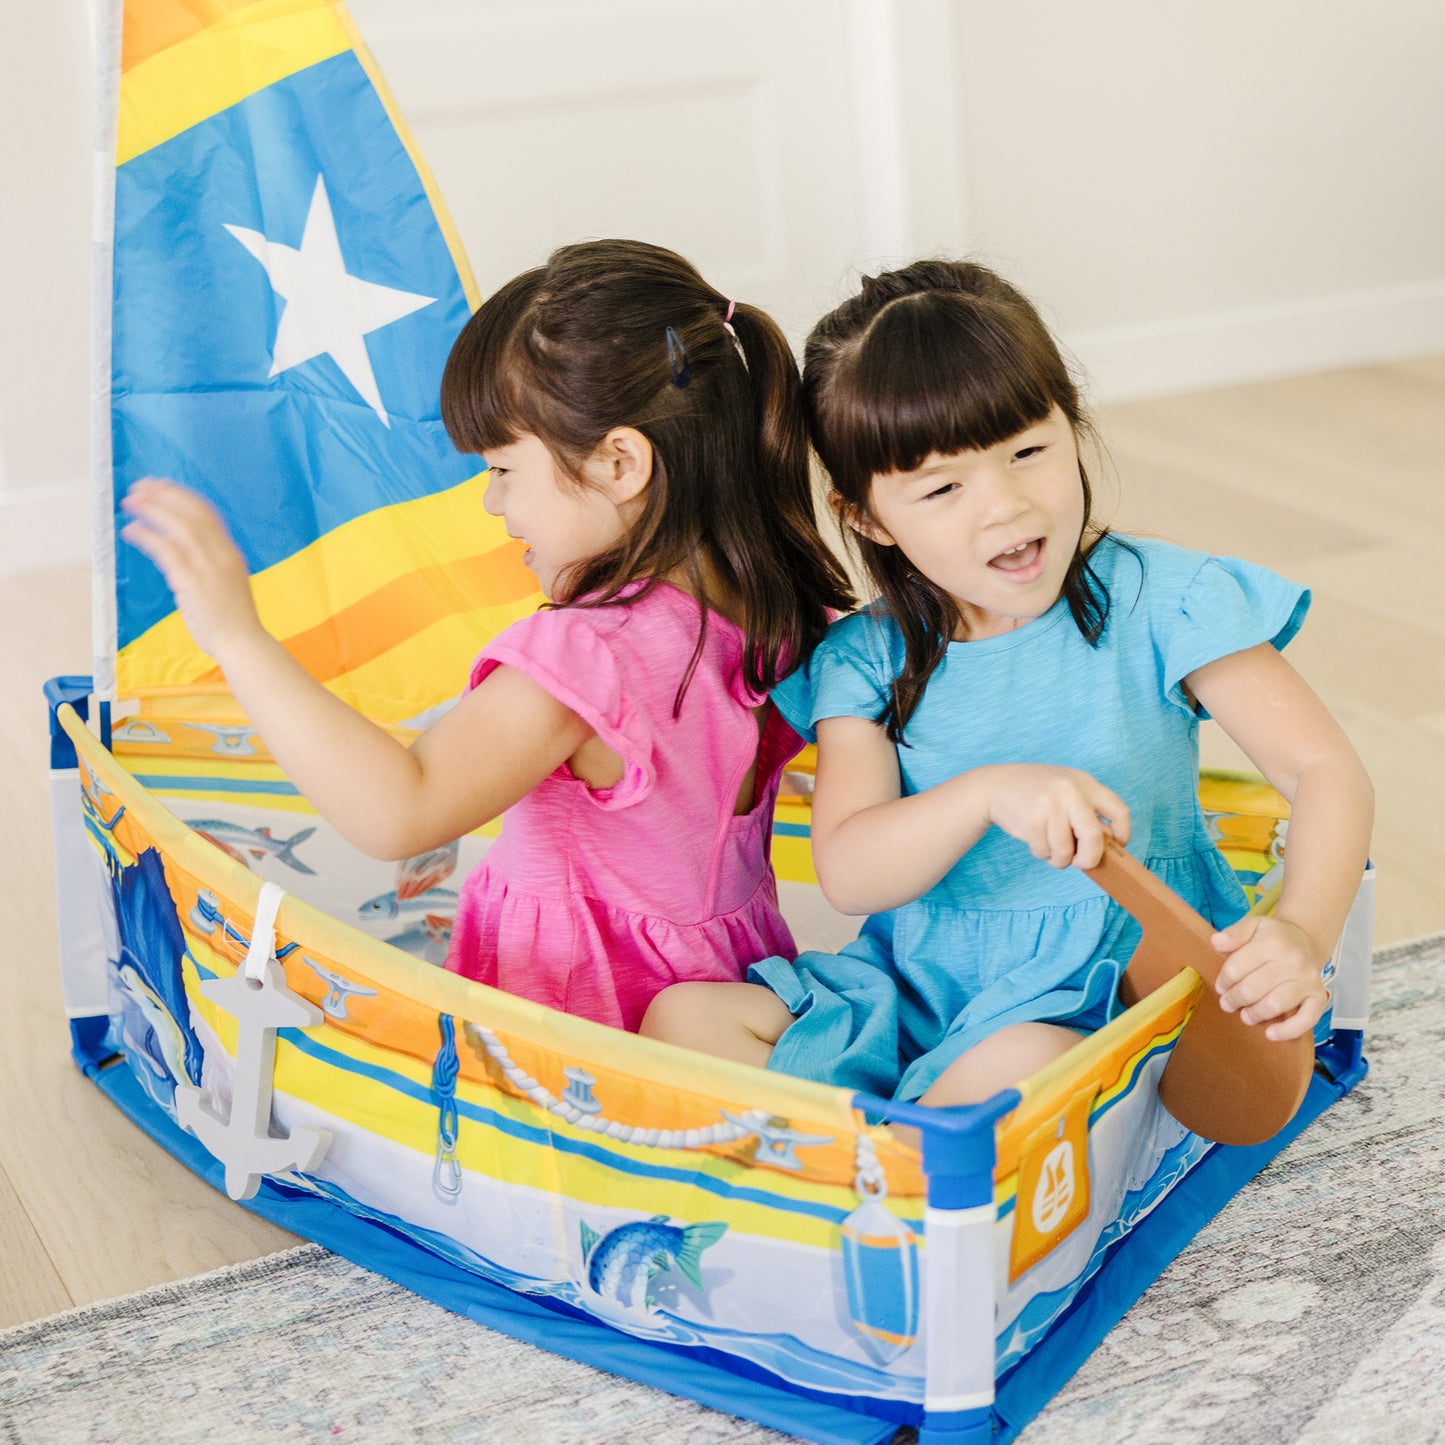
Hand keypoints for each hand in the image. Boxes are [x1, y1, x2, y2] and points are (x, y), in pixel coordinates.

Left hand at [120, 479, 263, 659]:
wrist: (243, 645)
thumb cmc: (231, 621)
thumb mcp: (224, 585)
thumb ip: (206, 566)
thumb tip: (178, 555)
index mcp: (231, 554)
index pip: (208, 514)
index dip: (183, 496)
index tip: (161, 486)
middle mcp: (223, 555)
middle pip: (193, 514)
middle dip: (165, 495)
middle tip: (140, 485)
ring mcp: (210, 568)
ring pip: (180, 527)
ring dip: (153, 510)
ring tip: (130, 502)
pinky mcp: (194, 583)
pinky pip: (167, 551)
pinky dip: (147, 537)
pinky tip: (131, 531)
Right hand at [983, 764, 1130, 869]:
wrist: (995, 785)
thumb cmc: (1036, 793)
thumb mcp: (1066, 790)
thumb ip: (1086, 812)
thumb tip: (1106, 847)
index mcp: (1085, 783)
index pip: (1118, 811)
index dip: (1122, 834)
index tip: (1114, 845)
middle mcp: (1070, 791)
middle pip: (1094, 837)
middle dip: (1090, 858)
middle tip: (1082, 863)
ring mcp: (1050, 805)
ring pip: (1066, 850)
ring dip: (1059, 859)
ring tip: (1050, 849)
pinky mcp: (1031, 821)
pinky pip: (1045, 851)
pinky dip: (1041, 853)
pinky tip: (1034, 839)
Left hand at [1212, 914, 1329, 1041]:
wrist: (1305, 940)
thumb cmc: (1273, 937)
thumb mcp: (1252, 926)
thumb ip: (1234, 933)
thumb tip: (1216, 942)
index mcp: (1272, 942)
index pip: (1237, 967)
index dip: (1224, 981)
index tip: (1221, 987)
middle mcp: (1293, 961)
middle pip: (1253, 988)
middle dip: (1235, 1000)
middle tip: (1228, 1004)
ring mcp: (1307, 980)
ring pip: (1274, 1004)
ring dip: (1255, 1014)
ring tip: (1245, 1016)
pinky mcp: (1319, 996)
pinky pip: (1307, 1018)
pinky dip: (1288, 1030)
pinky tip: (1271, 1034)